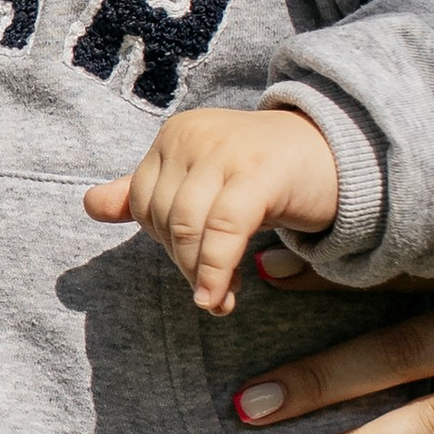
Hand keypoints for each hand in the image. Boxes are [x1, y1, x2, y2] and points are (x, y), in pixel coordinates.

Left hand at [83, 105, 341, 315]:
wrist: (342, 153)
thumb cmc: (267, 174)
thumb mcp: (203, 181)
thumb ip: (148, 192)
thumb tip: (91, 205)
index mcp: (175, 135)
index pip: (143, 202)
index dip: (162, 244)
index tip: (191, 269)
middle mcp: (194, 135)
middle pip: (163, 217)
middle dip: (182, 263)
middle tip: (208, 290)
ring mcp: (226, 149)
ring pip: (188, 227)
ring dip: (199, 274)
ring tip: (218, 298)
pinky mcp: (260, 171)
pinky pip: (223, 230)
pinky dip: (215, 270)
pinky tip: (219, 298)